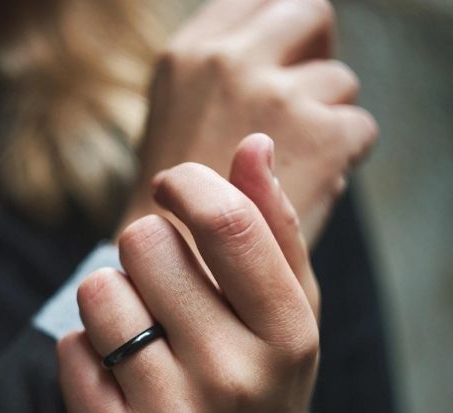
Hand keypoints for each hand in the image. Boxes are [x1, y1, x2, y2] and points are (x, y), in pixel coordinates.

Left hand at [58, 134, 318, 412]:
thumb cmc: (262, 379)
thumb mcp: (288, 310)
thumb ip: (273, 227)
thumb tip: (254, 145)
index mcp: (285, 336)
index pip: (229, 225)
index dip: (188, 183)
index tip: (173, 186)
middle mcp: (231, 379)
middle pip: (145, 244)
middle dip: (147, 248)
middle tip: (165, 285)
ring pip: (98, 291)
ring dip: (112, 296)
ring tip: (142, 330)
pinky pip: (69, 348)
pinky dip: (86, 347)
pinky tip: (118, 375)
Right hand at [119, 0, 377, 246]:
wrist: (176, 263)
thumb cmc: (176, 196)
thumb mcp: (176, 112)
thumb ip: (218, 72)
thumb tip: (274, 49)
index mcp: (191, 52)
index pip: (260, 0)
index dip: (280, 30)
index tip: (285, 58)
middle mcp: (231, 61)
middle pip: (307, 14)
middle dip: (311, 54)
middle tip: (301, 101)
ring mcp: (277, 97)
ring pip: (339, 81)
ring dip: (325, 118)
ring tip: (288, 163)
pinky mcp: (320, 137)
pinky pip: (359, 128)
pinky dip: (341, 159)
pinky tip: (303, 185)